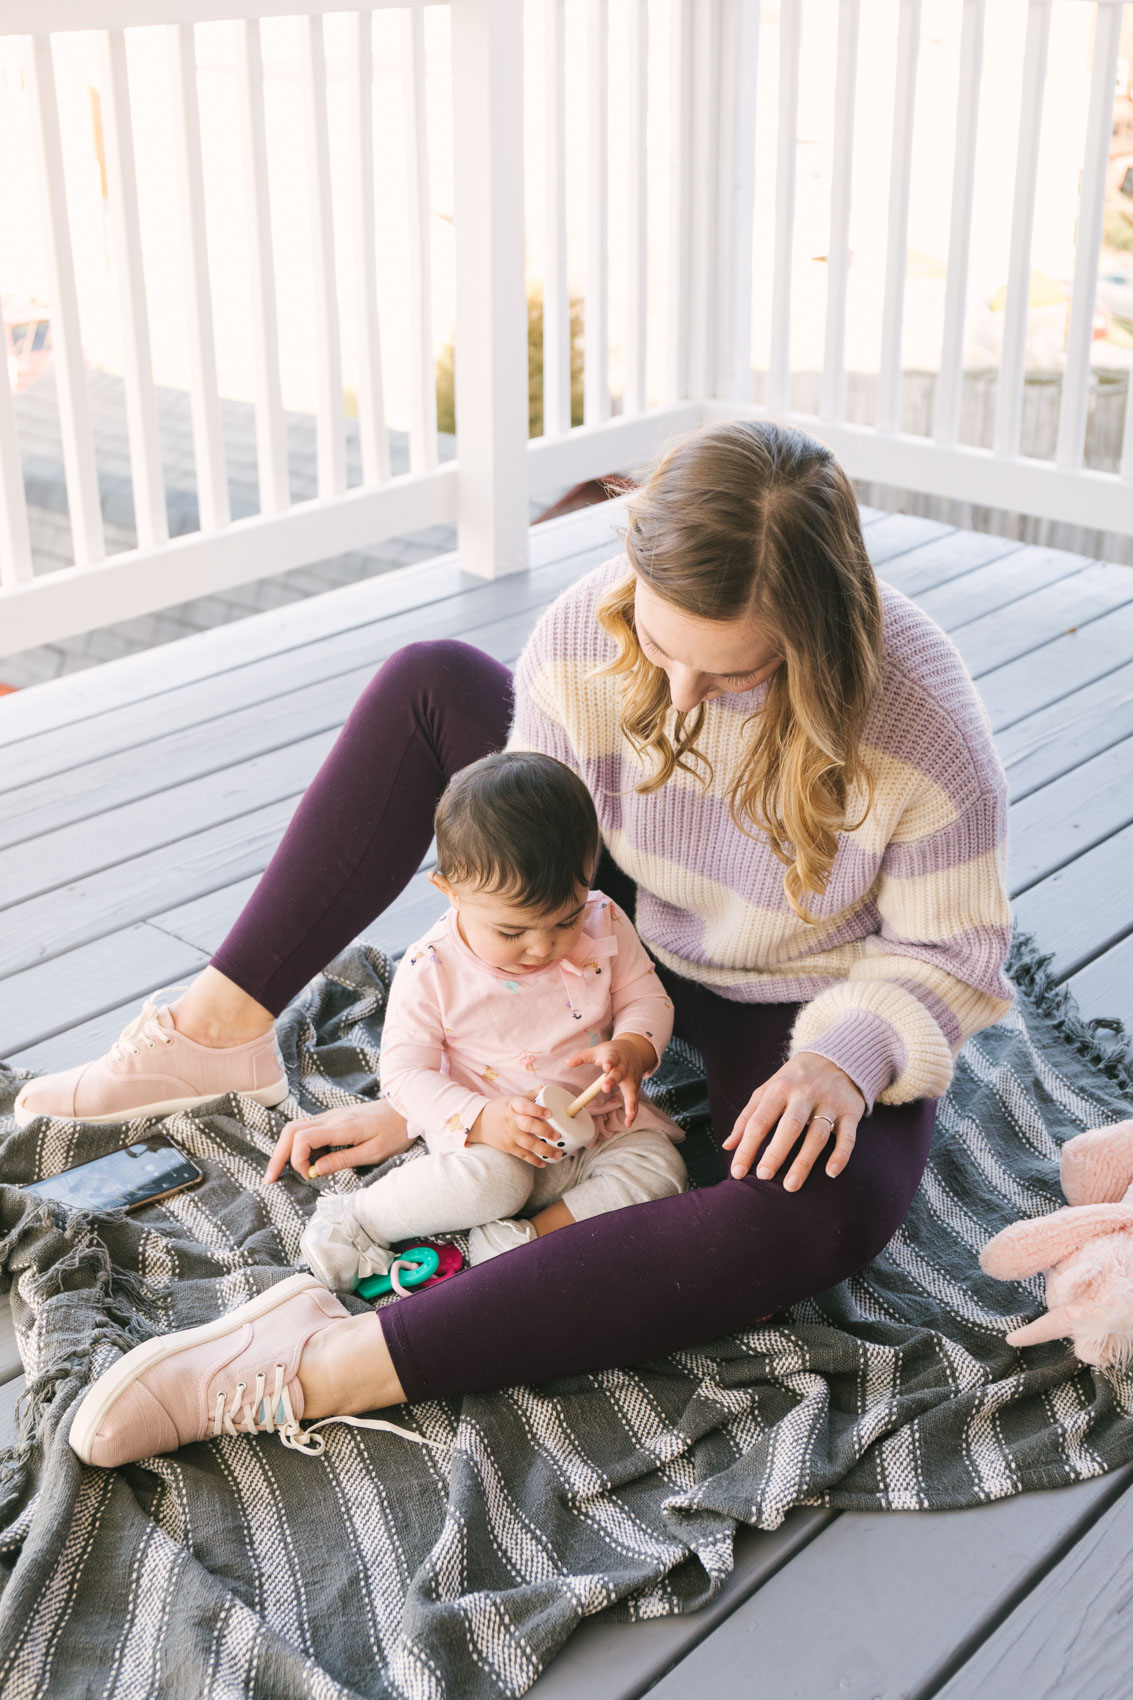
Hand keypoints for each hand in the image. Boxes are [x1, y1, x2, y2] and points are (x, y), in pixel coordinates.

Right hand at [264, 1099, 410, 1183]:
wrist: (407, 1107)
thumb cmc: (395, 1131)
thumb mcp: (374, 1152)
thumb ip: (343, 1160)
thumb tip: (315, 1171)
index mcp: (341, 1126)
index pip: (302, 1138)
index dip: (296, 1159)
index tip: (308, 1176)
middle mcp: (331, 1118)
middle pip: (291, 1131)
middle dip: (277, 1155)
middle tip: (269, 1179)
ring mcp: (331, 1116)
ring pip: (295, 1127)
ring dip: (284, 1149)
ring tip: (278, 1171)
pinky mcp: (334, 1118)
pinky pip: (307, 1127)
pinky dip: (296, 1143)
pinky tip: (301, 1160)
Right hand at [467, 1093, 556, 1167]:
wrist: (479, 1123)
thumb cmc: (500, 1108)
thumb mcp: (512, 1098)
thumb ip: (529, 1095)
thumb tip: (544, 1088)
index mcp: (514, 1105)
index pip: (526, 1106)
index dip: (538, 1110)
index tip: (550, 1113)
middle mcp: (512, 1120)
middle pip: (529, 1126)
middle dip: (544, 1131)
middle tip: (557, 1136)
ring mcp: (510, 1135)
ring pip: (529, 1144)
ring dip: (544, 1150)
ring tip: (558, 1154)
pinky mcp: (508, 1147)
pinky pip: (523, 1155)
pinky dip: (534, 1160)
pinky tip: (545, 1163)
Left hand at [565, 1032, 657, 1125]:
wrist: (635, 1050)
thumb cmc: (613, 1053)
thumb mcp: (597, 1051)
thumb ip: (582, 1057)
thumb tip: (568, 1062)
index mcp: (614, 1057)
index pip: (611, 1058)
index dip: (609, 1062)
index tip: (606, 1066)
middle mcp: (624, 1068)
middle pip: (619, 1074)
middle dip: (613, 1080)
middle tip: (605, 1087)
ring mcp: (631, 1079)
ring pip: (631, 1091)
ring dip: (630, 1103)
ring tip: (628, 1115)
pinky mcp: (634, 1087)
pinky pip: (634, 1101)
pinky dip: (633, 1111)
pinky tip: (628, 1122)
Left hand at [722, 1052, 864, 1191]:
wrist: (835, 1057)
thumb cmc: (793, 1080)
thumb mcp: (767, 1090)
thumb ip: (748, 1117)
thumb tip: (728, 1146)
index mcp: (779, 1089)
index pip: (759, 1121)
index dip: (747, 1148)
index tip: (737, 1172)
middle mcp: (804, 1095)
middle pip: (789, 1126)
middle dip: (776, 1153)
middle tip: (763, 1177)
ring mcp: (829, 1102)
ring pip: (817, 1134)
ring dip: (805, 1161)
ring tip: (791, 1185)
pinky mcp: (850, 1111)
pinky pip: (848, 1135)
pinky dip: (841, 1154)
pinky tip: (831, 1173)